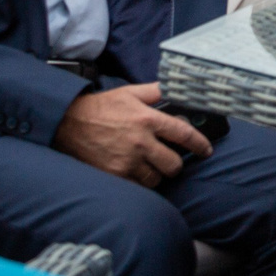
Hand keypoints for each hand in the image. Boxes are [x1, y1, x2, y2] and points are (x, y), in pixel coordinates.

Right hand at [54, 82, 209, 187]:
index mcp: (148, 119)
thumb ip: (154, 91)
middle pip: (173, 164)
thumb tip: (173, 88)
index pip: (184, 134)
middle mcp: (141, 142)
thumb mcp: (130, 92)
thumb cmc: (101, 107)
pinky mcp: (115, 175)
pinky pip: (137, 186)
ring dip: (157, 174)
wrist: (69, 123)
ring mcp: (127, 161)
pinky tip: (135, 173)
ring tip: (150, 165)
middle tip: (170, 159)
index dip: (200, 144)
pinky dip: (139, 182)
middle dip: (175, 164)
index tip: (206, 150)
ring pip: (156, 179)